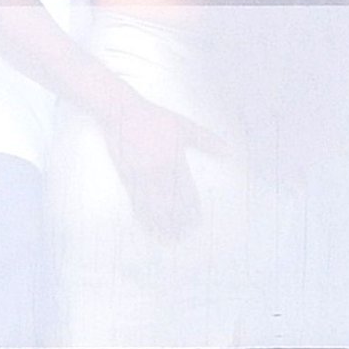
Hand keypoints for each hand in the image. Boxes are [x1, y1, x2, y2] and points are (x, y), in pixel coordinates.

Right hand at [99, 94, 227, 240]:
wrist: (121, 111)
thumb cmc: (153, 117)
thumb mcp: (183, 125)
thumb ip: (206, 140)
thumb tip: (228, 151)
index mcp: (175, 159)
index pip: (187, 192)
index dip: (192, 209)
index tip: (196, 221)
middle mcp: (159, 170)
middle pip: (171, 204)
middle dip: (178, 221)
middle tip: (184, 235)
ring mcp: (141, 175)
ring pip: (154, 207)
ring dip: (162, 224)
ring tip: (169, 238)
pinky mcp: (126, 177)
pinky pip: (136, 202)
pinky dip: (143, 216)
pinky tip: (148, 224)